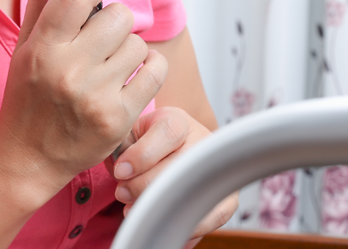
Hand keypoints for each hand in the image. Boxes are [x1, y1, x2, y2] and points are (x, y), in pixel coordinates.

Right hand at [0, 0, 167, 198]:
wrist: (30, 156)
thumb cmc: (26, 101)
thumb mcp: (23, 52)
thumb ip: (39, 12)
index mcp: (42, 49)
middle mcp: (69, 70)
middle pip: (117, 17)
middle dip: (115, 19)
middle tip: (103, 35)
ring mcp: (96, 95)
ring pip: (137, 44)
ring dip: (128, 47)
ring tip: (111, 63)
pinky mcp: (119, 117)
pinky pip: (154, 71)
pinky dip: (150, 67)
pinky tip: (133, 72)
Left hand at [111, 107, 237, 244]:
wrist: (176, 149)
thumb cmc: (146, 142)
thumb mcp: (133, 132)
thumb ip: (124, 145)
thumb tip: (121, 172)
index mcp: (179, 121)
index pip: (167, 133)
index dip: (141, 156)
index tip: (120, 172)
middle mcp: (204, 143)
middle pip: (177, 168)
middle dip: (142, 186)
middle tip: (123, 193)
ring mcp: (218, 171)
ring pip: (192, 195)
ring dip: (158, 207)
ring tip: (135, 208)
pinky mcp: (227, 199)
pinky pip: (208, 219)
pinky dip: (180, 225)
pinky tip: (158, 221)